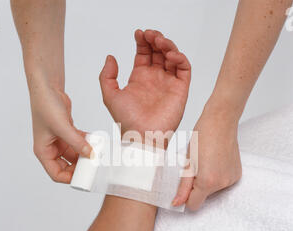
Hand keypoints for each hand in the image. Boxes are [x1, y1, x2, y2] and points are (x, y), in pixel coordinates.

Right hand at [30, 86, 92, 182]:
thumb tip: (90, 155)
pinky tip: (95, 141)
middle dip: (80, 167)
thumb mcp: (62, 127)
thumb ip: (77, 143)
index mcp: (43, 151)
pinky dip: (86, 143)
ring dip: (85, 154)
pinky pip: (79, 143)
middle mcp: (50, 148)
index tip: (84, 177)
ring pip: (75, 155)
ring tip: (97, 153)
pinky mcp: (67, 133)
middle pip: (67, 166)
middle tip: (93, 166)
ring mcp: (59, 141)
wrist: (47, 87)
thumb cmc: (46, 105)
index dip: (70, 178)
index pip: (56, 173)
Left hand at [99, 29, 190, 146]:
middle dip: (155, 39)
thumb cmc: (127, 120)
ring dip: (167, 45)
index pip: (143, 54)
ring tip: (158, 41)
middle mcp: (155, 79)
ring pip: (172, 57)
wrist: (142, 135)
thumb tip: (111, 57)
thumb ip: (107, 76)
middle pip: (158, 52)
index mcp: (140, 78)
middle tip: (149, 35)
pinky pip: (184, 69)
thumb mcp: (110, 95)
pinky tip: (170, 55)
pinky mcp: (180, 89)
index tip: (138, 33)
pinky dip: (180, 58)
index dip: (142, 41)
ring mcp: (168, 83)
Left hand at [173, 99, 241, 210]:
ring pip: (212, 191)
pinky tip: (214, 162)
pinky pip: (222, 183)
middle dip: (196, 187)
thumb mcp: (187, 163)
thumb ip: (183, 186)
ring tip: (205, 162)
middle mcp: (222, 184)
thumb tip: (177, 204)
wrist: (220, 122)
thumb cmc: (201, 138)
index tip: (185, 184)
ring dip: (206, 182)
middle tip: (195, 168)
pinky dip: (216, 177)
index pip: (193, 205)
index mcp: (207, 182)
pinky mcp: (237, 174)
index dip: (186, 196)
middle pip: (203, 198)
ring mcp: (232, 179)